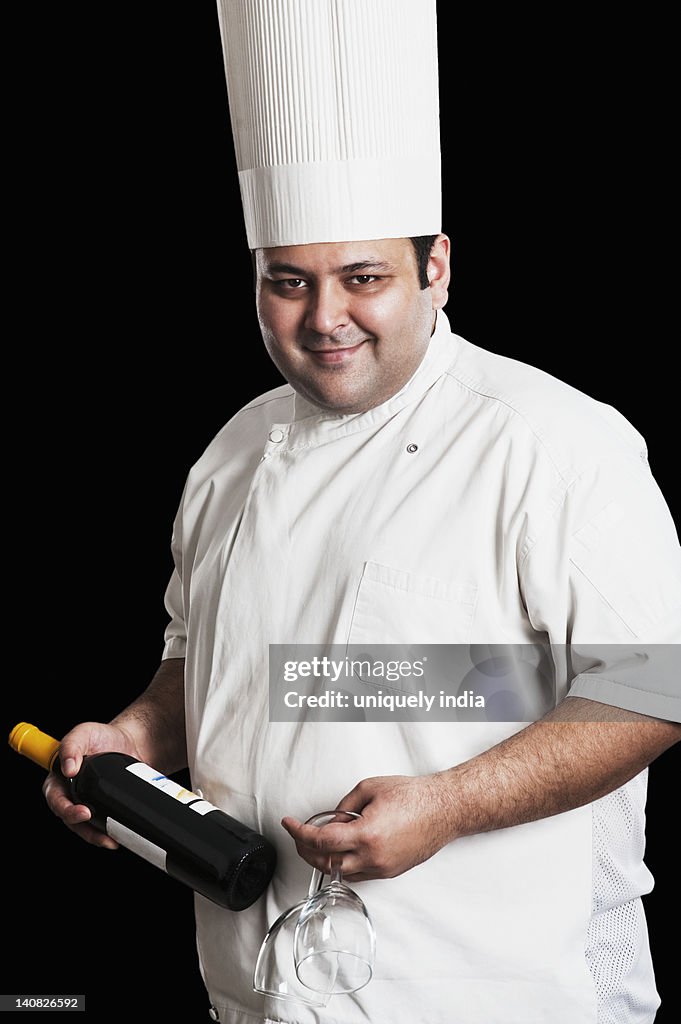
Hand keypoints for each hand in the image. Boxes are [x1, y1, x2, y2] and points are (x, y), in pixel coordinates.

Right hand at [42, 721, 143, 849]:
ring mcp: (87, 803)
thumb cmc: (102, 736)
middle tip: (101, 832)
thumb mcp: (84, 732)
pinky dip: (109, 833)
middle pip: (70, 820)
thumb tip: (68, 768)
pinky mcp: (103, 808)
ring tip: (111, 840)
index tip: (84, 812)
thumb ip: (71, 745)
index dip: (66, 810)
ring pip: (86, 828)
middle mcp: (70, 795)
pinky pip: (102, 826)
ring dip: (96, 837)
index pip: (55, 800)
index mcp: (59, 779)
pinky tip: (118, 836)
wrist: (130, 742)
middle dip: (84, 830)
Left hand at [281, 773, 456, 881]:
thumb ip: (344, 805)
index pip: (321, 841)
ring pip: (342, 873)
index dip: (299, 833)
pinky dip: (344, 866)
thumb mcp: (370, 788)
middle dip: (306, 850)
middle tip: (299, 836)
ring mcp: (383, 868)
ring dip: (324, 860)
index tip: (289, 824)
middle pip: (326, 862)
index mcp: (366, 834)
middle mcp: (373, 857)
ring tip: (317, 844)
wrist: (444, 809)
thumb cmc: (414, 796)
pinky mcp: (391, 871)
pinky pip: (360, 875)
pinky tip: (341, 853)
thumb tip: (332, 819)